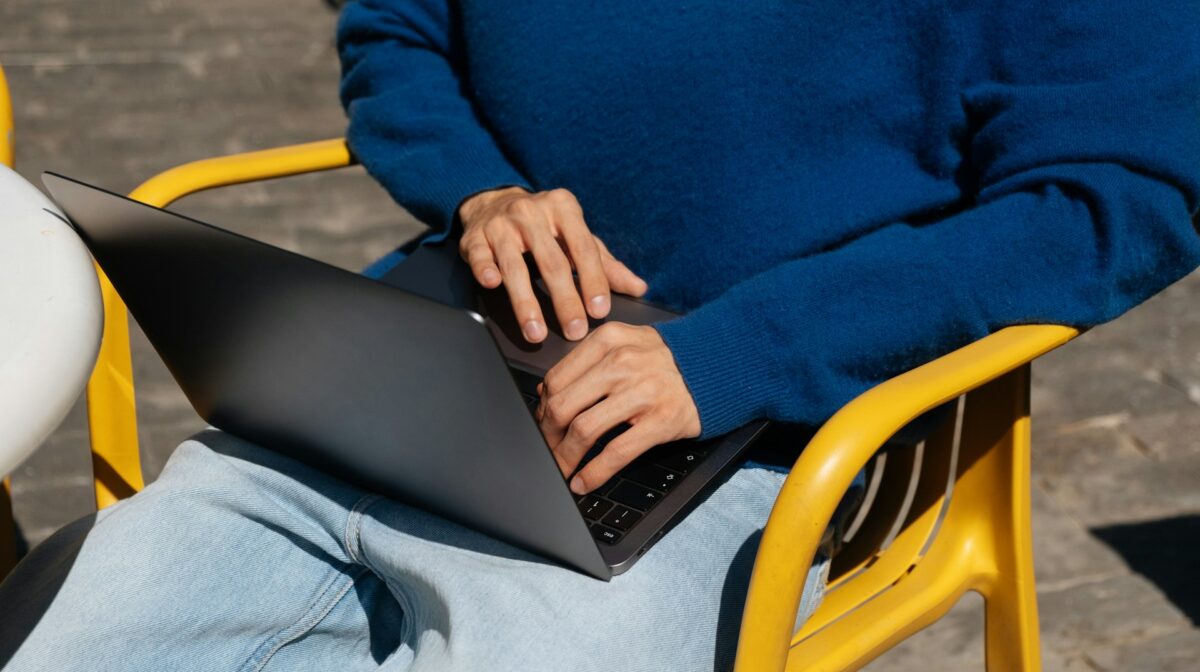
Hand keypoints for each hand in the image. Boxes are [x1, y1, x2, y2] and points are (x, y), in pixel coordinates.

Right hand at [457, 186, 646, 342]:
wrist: (495, 201)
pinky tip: (492, 285)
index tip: (600, 310)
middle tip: (575, 332)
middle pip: (551, 262)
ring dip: (526, 302)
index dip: (593, 280)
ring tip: (536, 333)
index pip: (583, 248)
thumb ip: (606, 263)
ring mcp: (501, 223)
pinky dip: (485, 269)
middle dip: (564, 300)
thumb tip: (639, 289)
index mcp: (564, 208)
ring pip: (514, 265)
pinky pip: (480, 254)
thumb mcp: (577, 236)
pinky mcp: (475, 235)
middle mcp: (532, 212)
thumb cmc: (546, 226)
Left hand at [537, 322, 700, 493]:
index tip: (542, 425)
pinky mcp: (661, 421)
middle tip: (545, 451)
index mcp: (608, 341)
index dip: (542, 409)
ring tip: (561, 470)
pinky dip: (593, 473)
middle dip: (546, 436)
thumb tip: (546, 392)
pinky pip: (616, 452)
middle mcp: (622, 362)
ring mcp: (642, 392)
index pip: (556, 379)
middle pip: (562, 405)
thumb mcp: (627, 344)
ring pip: (583, 430)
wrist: (722, 363)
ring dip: (564, 457)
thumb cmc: (669, 358)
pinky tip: (584, 482)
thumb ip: (588, 362)